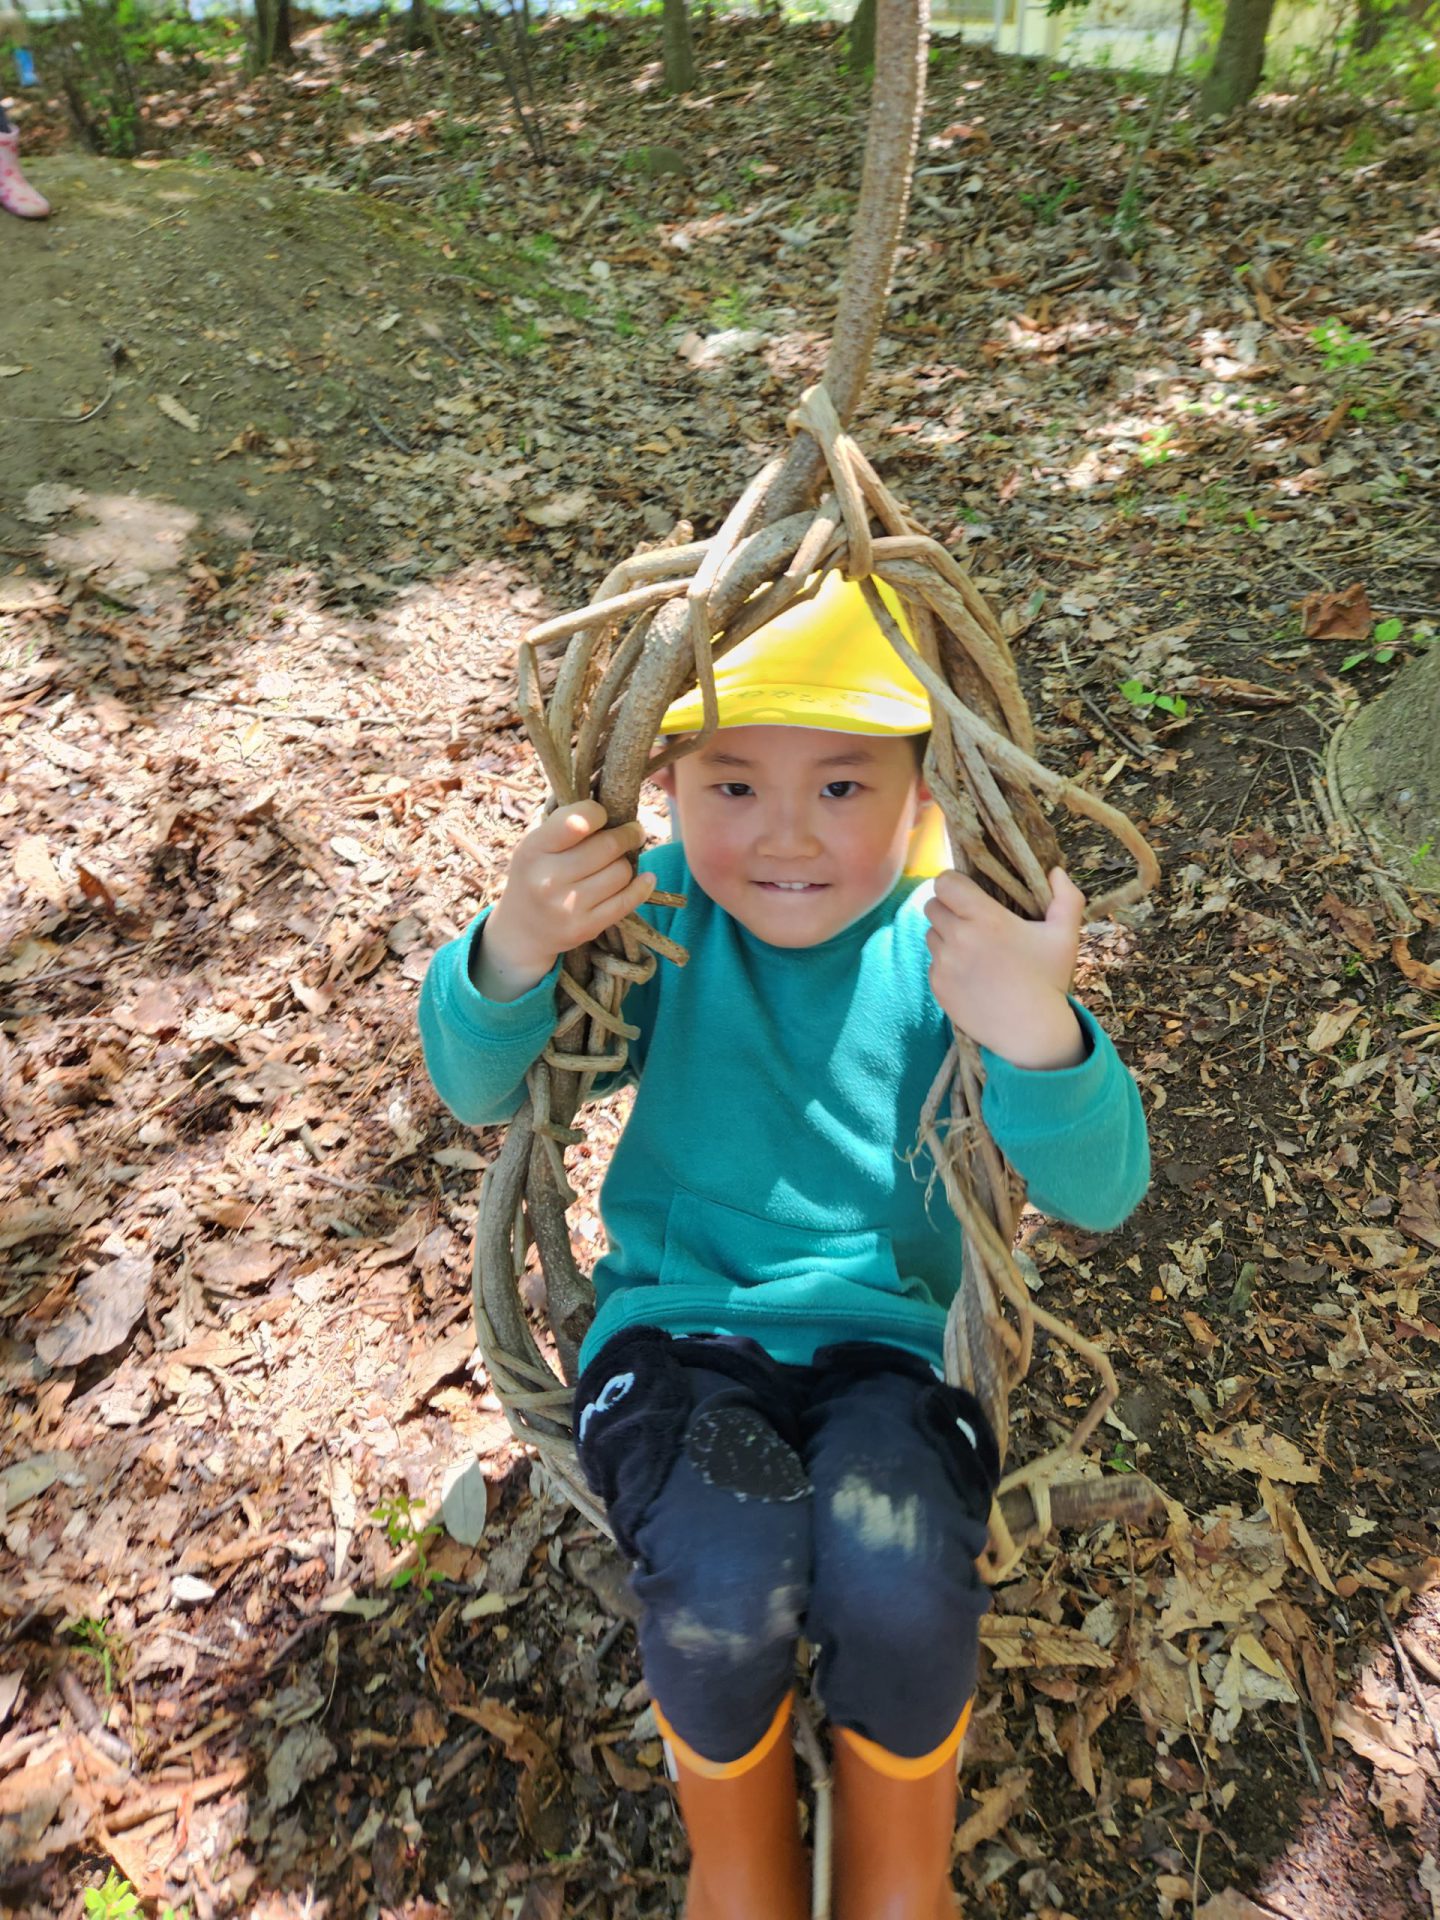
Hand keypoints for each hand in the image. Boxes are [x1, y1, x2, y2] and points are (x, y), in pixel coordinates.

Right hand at [474, 801, 654, 1001]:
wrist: (522, 929)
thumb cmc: (536, 874)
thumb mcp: (536, 845)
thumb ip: (565, 825)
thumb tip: (612, 807)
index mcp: (533, 850)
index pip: (579, 821)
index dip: (599, 813)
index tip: (604, 816)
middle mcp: (548, 879)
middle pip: (609, 846)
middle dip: (628, 834)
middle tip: (634, 832)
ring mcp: (567, 906)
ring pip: (621, 872)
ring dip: (626, 863)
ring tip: (618, 862)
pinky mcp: (585, 927)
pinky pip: (627, 901)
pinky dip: (642, 886)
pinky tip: (645, 879)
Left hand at [924, 866, 1085, 1068]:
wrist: (1031, 1032)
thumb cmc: (1049, 979)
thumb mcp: (1065, 936)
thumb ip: (1066, 898)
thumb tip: (1055, 871)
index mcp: (985, 918)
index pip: (945, 883)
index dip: (954, 884)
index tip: (969, 893)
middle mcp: (958, 938)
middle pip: (933, 906)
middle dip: (949, 908)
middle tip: (972, 921)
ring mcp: (944, 964)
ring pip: (931, 934)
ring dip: (946, 936)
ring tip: (973, 950)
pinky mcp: (937, 986)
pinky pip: (933, 963)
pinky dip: (946, 964)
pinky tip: (971, 974)